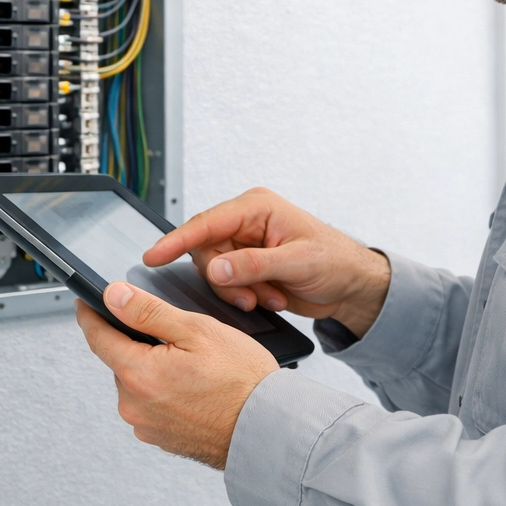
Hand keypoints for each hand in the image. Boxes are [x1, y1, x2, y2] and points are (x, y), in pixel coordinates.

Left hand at [75, 281, 279, 469]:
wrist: (266, 428)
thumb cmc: (242, 381)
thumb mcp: (196, 330)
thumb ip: (148, 311)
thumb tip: (113, 296)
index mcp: (138, 374)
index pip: (98, 337)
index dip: (92, 314)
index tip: (86, 303)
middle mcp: (134, 405)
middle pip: (121, 359)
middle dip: (140, 343)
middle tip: (178, 337)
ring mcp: (146, 426)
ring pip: (138, 382)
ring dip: (154, 368)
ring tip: (195, 366)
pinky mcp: (160, 438)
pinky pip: (152, 404)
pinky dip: (166, 391)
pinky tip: (196, 388)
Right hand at [144, 187, 391, 337]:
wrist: (352, 286)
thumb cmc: (336, 261)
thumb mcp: (298, 262)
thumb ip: (254, 265)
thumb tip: (216, 268)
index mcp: (257, 208)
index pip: (206, 222)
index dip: (177, 240)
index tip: (153, 255)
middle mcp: (247, 223)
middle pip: (205, 251)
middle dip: (225, 280)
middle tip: (250, 296)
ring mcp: (246, 245)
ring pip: (215, 271)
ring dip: (239, 291)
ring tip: (268, 297)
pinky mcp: (248, 266)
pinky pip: (228, 284)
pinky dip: (247, 296)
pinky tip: (272, 297)